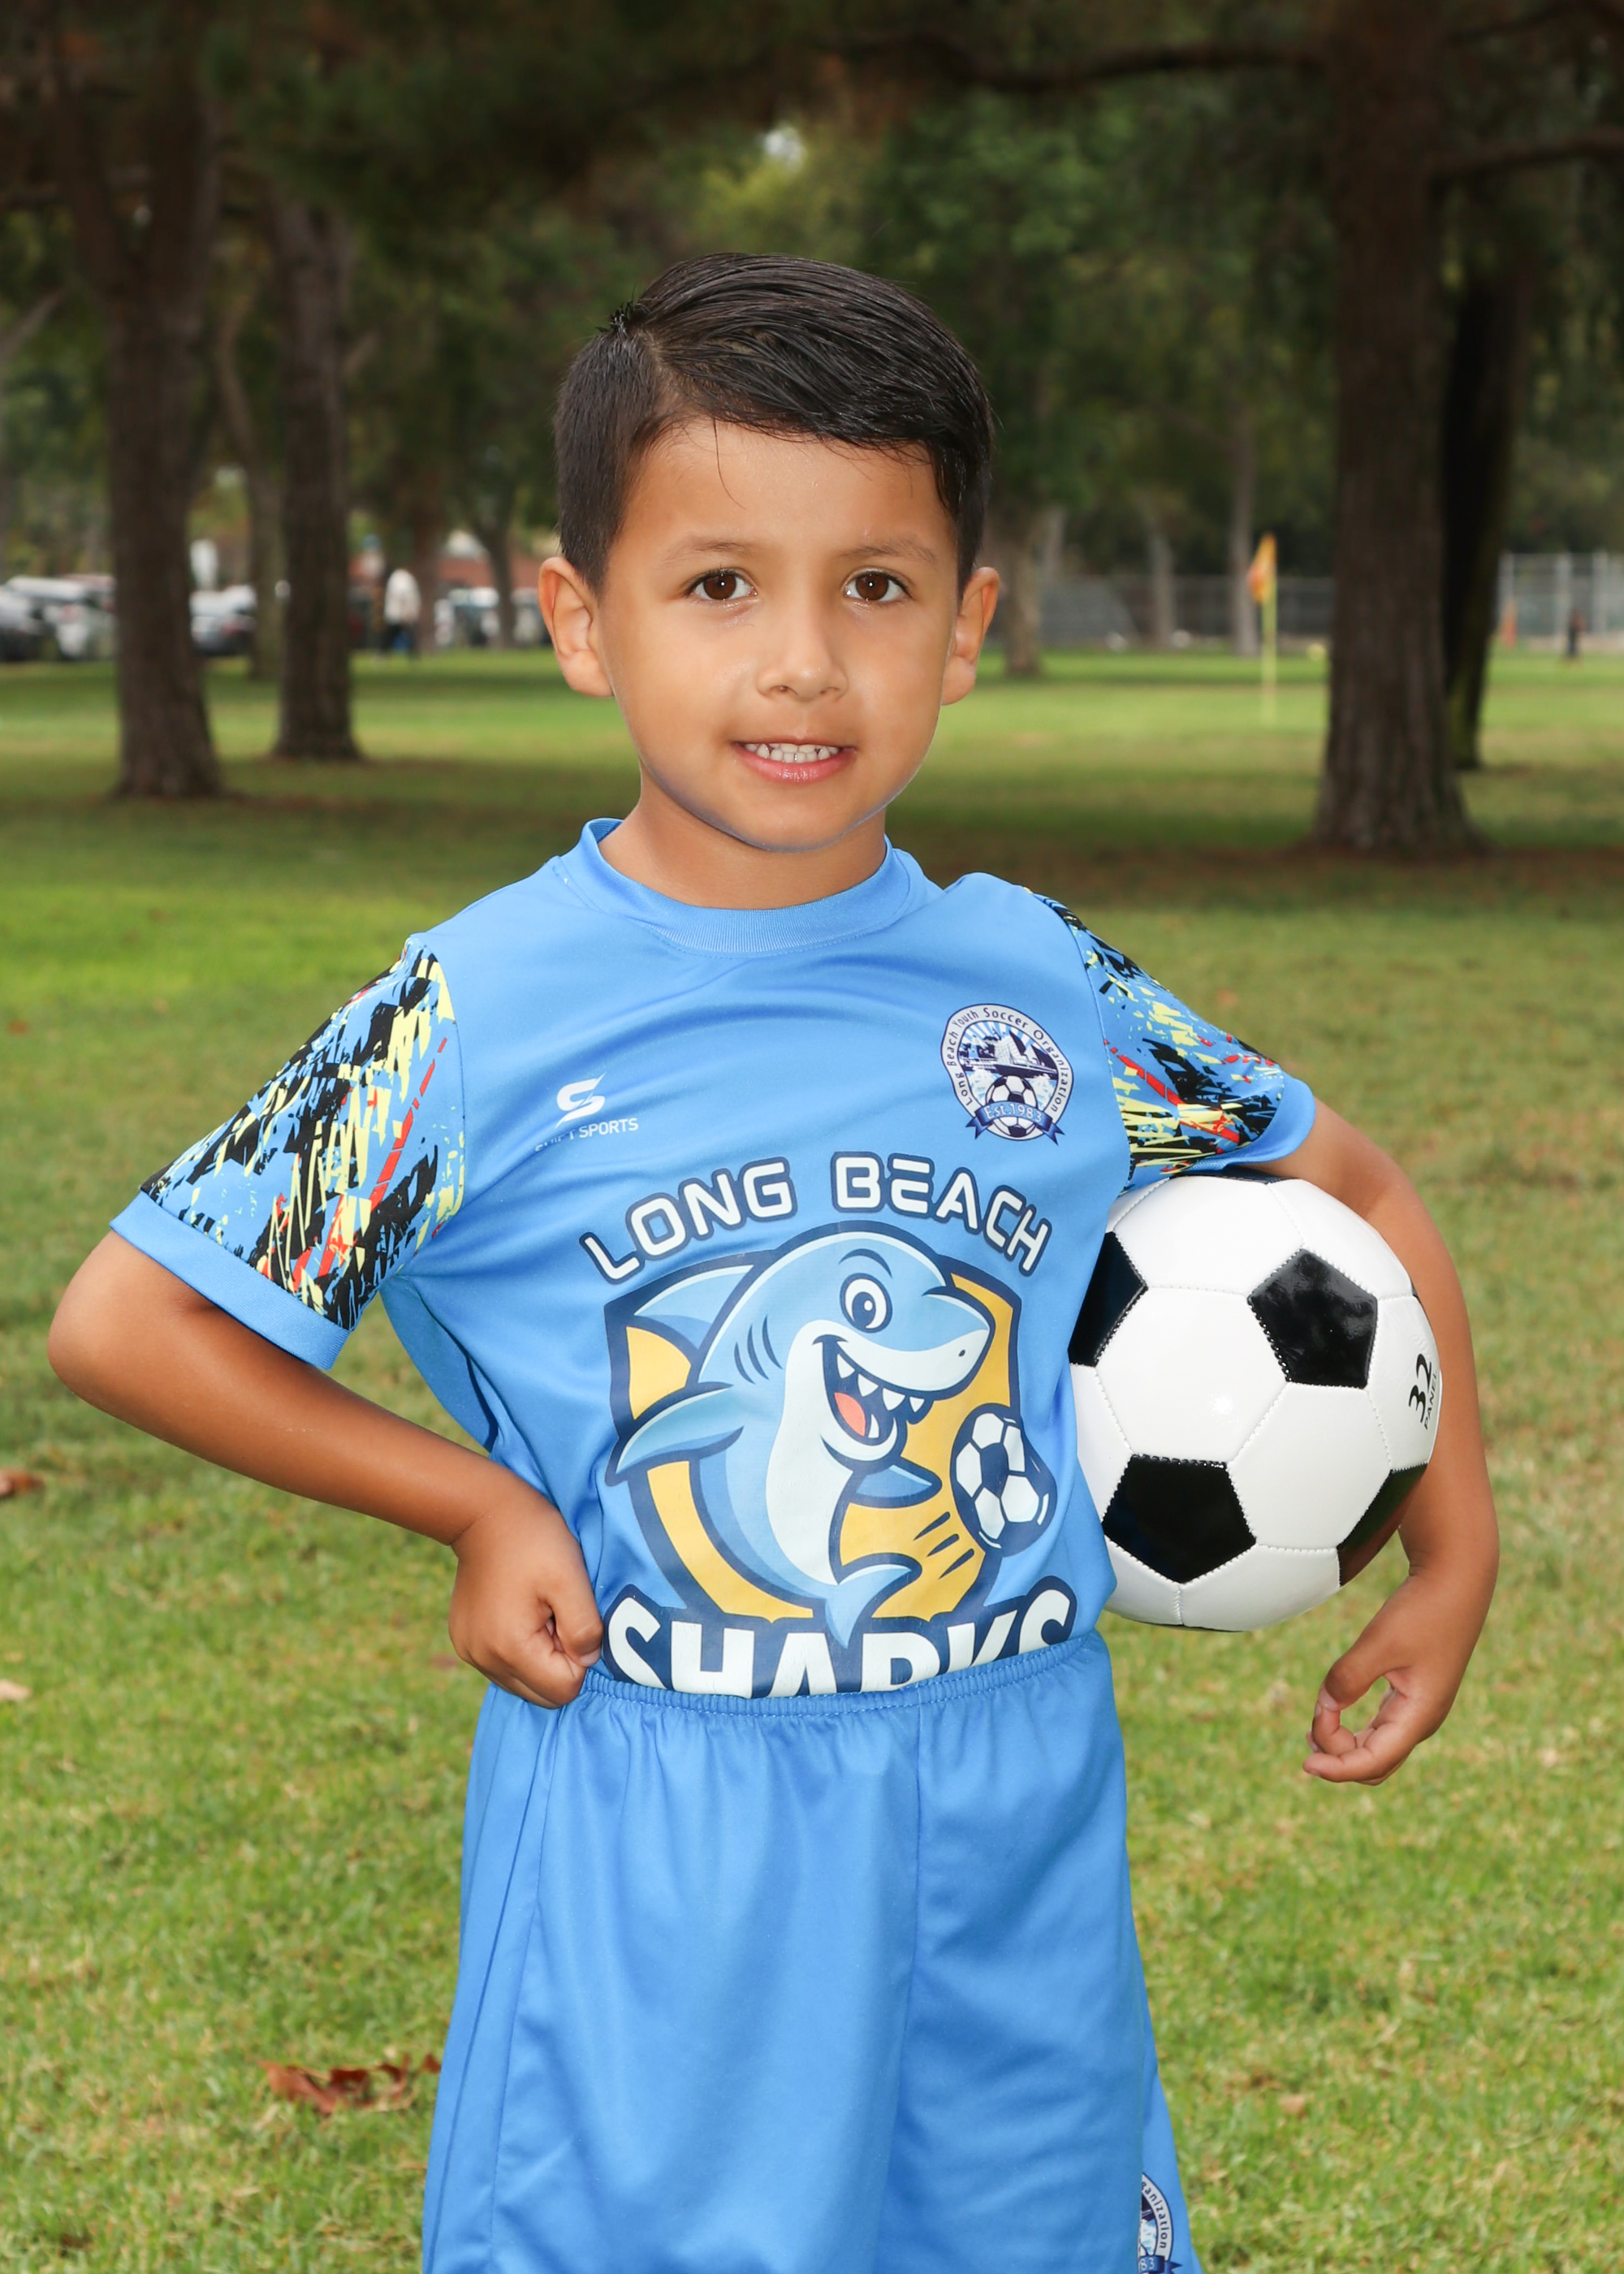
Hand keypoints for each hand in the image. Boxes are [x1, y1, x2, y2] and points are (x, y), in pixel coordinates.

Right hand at [447, 1480, 603, 1708]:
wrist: (483, 1512)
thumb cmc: (533, 1540)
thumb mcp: (570, 1578)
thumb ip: (585, 1628)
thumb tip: (587, 1661)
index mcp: (510, 1648)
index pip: (564, 1689)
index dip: (579, 1655)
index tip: (569, 1616)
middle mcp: (484, 1660)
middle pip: (543, 1695)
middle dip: (560, 1661)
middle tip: (558, 1614)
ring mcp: (471, 1653)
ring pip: (524, 1684)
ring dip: (541, 1656)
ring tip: (539, 1610)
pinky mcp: (466, 1643)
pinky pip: (505, 1667)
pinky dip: (521, 1649)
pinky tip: (521, 1611)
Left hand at [1303, 1563, 1485, 1784]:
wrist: (1455, 1581)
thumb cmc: (1423, 1610)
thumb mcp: (1380, 1642)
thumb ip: (1349, 1677)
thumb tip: (1323, 1709)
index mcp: (1419, 1716)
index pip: (1374, 1762)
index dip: (1338, 1769)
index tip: (1306, 1763)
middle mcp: (1421, 1720)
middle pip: (1376, 1764)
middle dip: (1340, 1761)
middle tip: (1306, 1744)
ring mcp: (1418, 1709)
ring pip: (1378, 1748)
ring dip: (1344, 1747)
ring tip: (1311, 1736)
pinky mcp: (1411, 1694)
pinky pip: (1380, 1728)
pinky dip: (1354, 1731)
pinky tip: (1331, 1715)